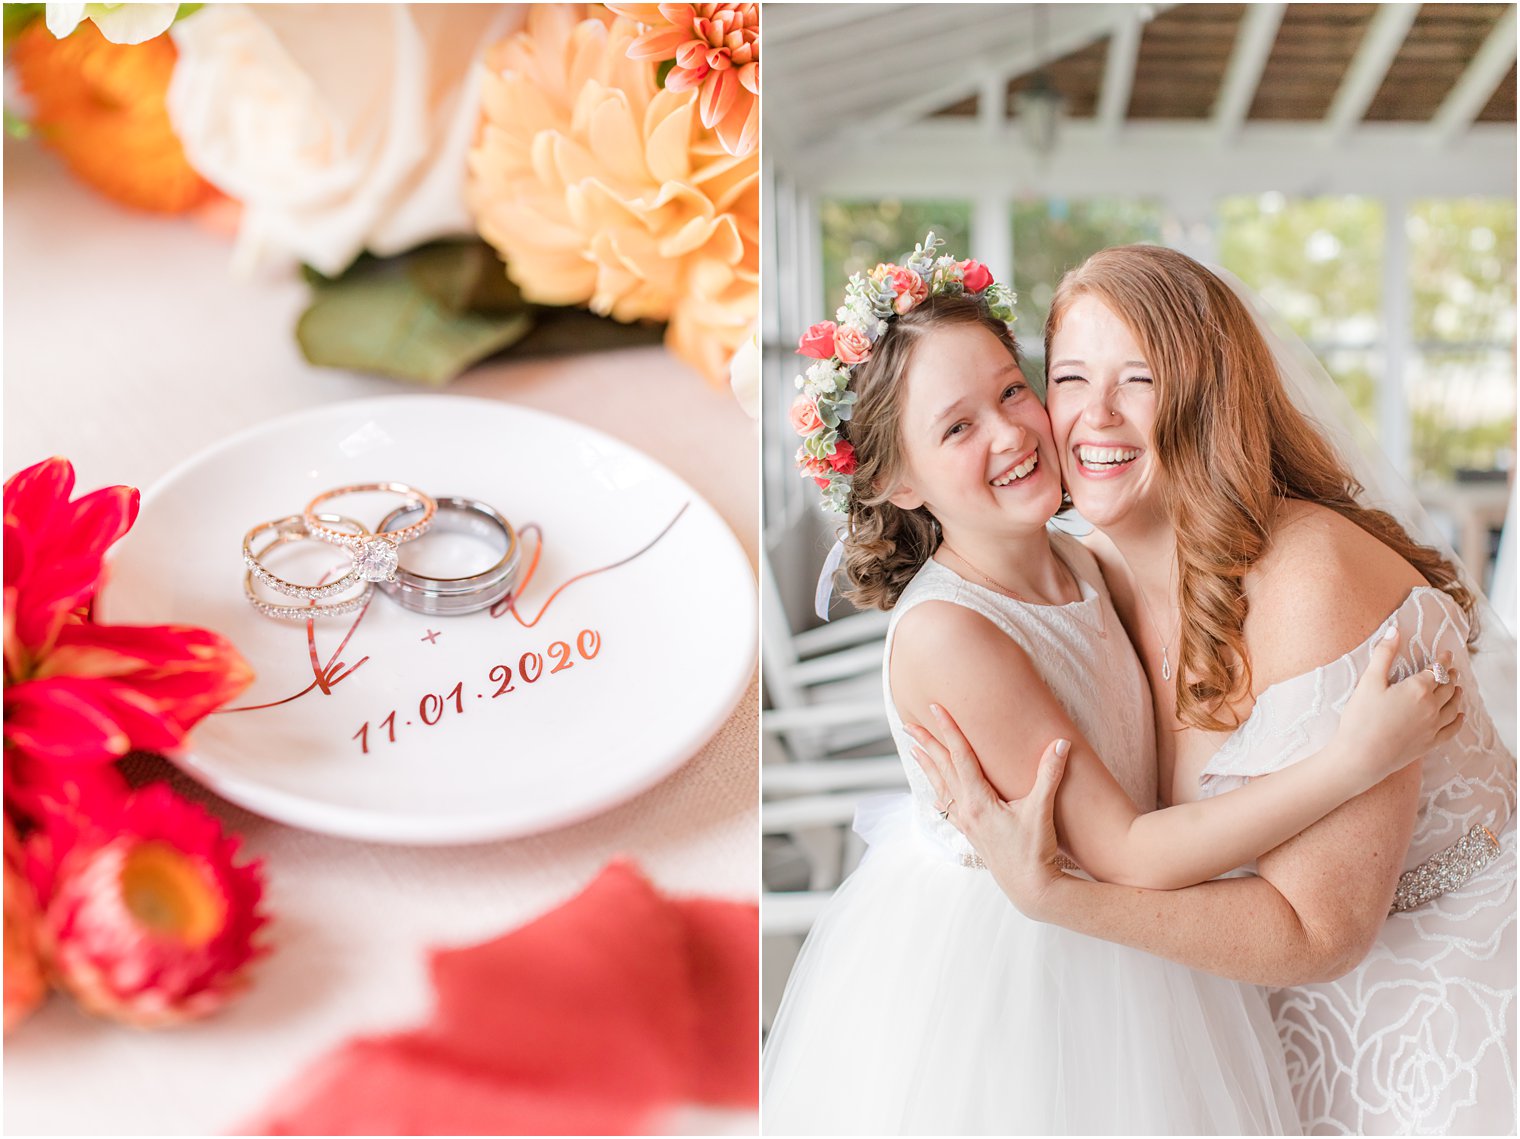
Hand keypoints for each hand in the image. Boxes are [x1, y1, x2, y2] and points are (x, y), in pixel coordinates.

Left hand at [905, 704, 1070, 919]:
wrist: (1030, 888)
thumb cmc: (1035, 851)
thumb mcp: (1042, 810)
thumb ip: (1049, 775)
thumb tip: (1060, 744)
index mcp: (978, 801)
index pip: (960, 756)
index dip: (949, 730)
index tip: (935, 708)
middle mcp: (967, 810)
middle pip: (943, 768)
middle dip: (927, 744)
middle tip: (910, 724)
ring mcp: (967, 823)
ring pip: (941, 787)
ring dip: (928, 766)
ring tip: (914, 749)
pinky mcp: (972, 834)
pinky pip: (948, 808)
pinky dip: (938, 795)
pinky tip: (932, 795)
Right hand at [1336, 626, 1464, 792]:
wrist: (1361, 757)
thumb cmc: (1361, 719)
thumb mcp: (1369, 682)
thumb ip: (1383, 655)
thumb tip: (1395, 630)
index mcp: (1418, 689)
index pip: (1437, 670)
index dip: (1443, 660)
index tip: (1446, 654)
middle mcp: (1432, 707)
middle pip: (1448, 687)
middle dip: (1451, 676)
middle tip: (1452, 669)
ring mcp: (1433, 727)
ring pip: (1453, 706)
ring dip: (1457, 694)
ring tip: (1457, 688)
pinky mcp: (1430, 743)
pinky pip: (1452, 729)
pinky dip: (1459, 720)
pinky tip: (1459, 715)